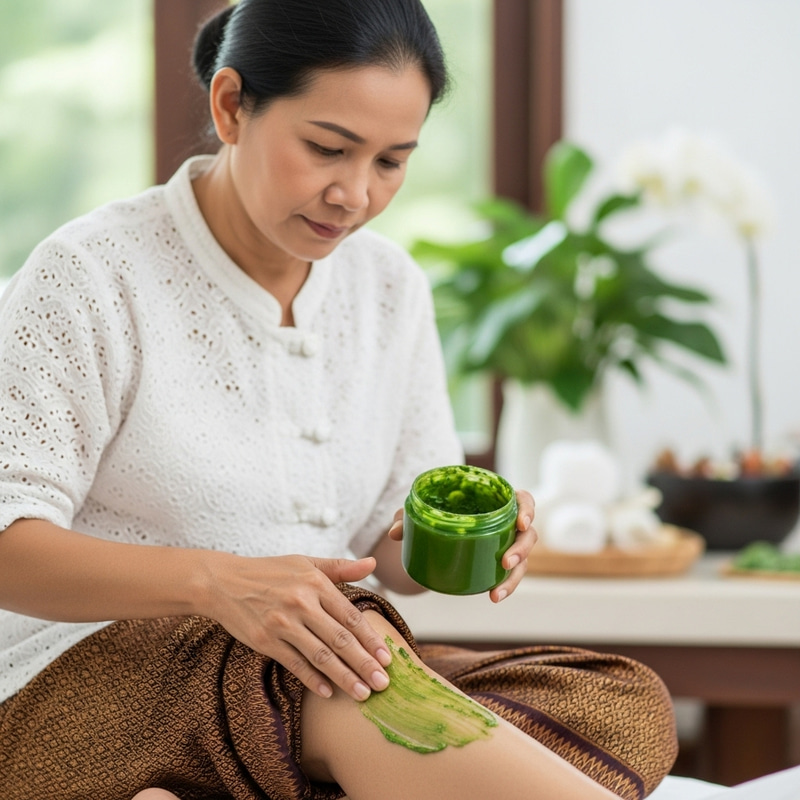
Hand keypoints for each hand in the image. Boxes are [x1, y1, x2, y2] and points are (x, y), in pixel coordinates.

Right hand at [206, 553, 391, 701]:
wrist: (223, 582)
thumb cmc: (269, 572)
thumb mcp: (305, 563)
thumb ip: (340, 568)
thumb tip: (371, 562)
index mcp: (315, 583)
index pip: (350, 616)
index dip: (370, 638)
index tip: (387, 658)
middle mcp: (300, 603)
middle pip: (339, 639)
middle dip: (364, 663)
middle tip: (383, 684)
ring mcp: (282, 624)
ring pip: (320, 655)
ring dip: (344, 677)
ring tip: (362, 693)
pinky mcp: (265, 641)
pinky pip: (294, 664)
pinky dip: (313, 680)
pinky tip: (329, 692)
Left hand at [387, 489, 537, 601]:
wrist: (439, 529)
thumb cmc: (438, 510)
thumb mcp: (423, 511)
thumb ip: (409, 517)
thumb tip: (395, 533)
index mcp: (497, 500)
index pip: (524, 500)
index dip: (527, 509)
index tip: (521, 522)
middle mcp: (508, 523)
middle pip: (528, 534)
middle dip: (521, 549)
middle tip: (506, 562)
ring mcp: (507, 544)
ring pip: (523, 560)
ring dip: (514, 576)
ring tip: (497, 592)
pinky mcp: (500, 562)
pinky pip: (509, 575)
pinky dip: (503, 586)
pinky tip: (493, 596)